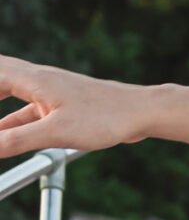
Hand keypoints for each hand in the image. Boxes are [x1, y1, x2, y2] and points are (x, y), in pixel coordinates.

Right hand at [0, 55, 172, 159]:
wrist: (144, 112)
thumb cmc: (107, 116)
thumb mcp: (56, 132)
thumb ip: (17, 140)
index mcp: (35, 79)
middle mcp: (39, 81)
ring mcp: (50, 94)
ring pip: (9, 97)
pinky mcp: (61, 107)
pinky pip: (25, 113)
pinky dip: (10, 124)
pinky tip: (5, 138)